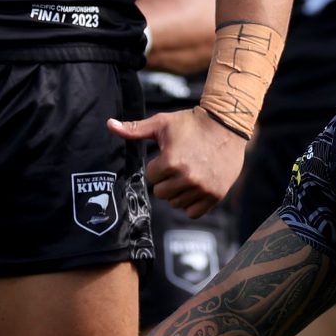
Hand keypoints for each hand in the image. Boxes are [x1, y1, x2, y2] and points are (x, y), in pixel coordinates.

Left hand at [112, 111, 243, 216]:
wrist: (227, 125)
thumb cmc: (191, 123)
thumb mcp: (162, 123)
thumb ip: (135, 129)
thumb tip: (109, 124)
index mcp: (171, 162)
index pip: (151, 177)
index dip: (158, 166)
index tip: (169, 156)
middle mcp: (187, 178)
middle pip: (162, 193)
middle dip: (166, 180)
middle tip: (179, 165)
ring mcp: (203, 188)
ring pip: (176, 204)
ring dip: (178, 192)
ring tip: (188, 174)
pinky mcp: (216, 194)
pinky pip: (193, 212)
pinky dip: (192, 203)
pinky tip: (195, 187)